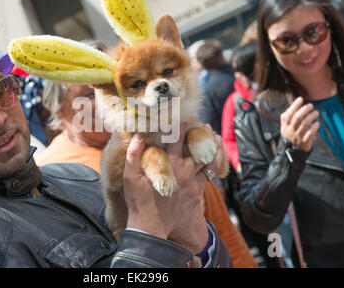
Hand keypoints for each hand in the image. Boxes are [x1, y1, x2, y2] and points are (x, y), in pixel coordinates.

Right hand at [123, 124, 215, 253]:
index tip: (179, 114)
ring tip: (211, 134)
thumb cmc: (138, 202)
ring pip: (209, 158)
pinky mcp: (198, 192)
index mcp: (169, 164)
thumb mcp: (129, 177)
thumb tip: (138, 133)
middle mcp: (185, 170)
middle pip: (198, 145)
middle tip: (200, 122)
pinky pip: (211, 174)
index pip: (178, 137)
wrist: (151, 228)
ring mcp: (194, 181)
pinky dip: (214, 163)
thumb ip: (134, 154)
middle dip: (200, 131)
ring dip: (211, 145)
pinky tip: (213, 156)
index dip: (180, 123)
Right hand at [280, 97, 319, 151]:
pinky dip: (314, 128)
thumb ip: (287, 116)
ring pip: (304, 124)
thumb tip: (294, 104)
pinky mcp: (304, 142)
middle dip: (305, 110)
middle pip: (297, 118)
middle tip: (311, 105)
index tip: (300, 99)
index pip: (288, 114)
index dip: (294, 106)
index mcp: (285, 126)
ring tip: (316, 112)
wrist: (292, 151)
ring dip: (311, 117)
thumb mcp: (285, 127)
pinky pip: (310, 134)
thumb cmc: (290, 134)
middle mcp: (291, 130)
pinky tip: (317, 123)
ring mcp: (297, 136)